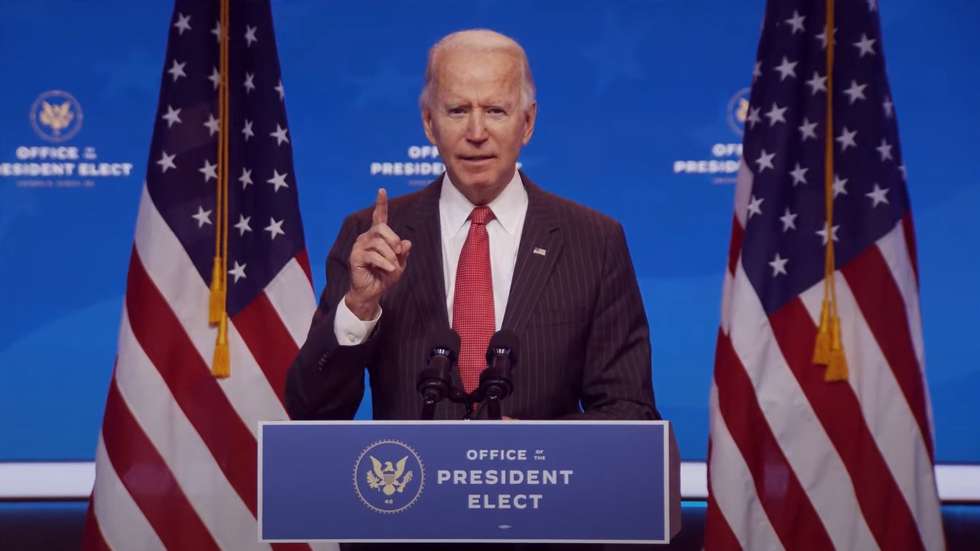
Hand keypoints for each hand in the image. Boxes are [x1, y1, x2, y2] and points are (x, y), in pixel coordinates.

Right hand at [346, 188, 411, 319]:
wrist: (371, 292)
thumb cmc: (384, 276)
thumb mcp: (399, 263)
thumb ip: (403, 252)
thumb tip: (406, 242)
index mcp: (377, 236)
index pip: (379, 216)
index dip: (381, 203)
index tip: (382, 190)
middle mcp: (366, 238)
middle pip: (381, 228)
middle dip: (393, 240)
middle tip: (398, 253)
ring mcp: (359, 246)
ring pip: (378, 243)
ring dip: (390, 255)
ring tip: (393, 267)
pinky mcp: (355, 257)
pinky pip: (373, 256)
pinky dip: (384, 263)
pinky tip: (389, 269)